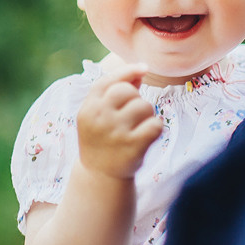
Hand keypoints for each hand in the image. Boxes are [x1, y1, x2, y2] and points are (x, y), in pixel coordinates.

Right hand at [76, 63, 163, 179]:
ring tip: (137, 128)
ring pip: (145, 106)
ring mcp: (116, 132)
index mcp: (88, 108)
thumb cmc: (102, 139)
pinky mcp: (133, 146)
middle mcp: (100, 118)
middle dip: (135, 99)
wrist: (100, 176)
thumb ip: (113, 91)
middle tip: (131, 116)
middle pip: (128, 91)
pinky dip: (156, 128)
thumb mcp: (97, 115)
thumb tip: (140, 70)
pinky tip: (147, 136)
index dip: (128, 71)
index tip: (144, 68)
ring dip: (147, 115)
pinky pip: (156, 124)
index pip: (109, 81)